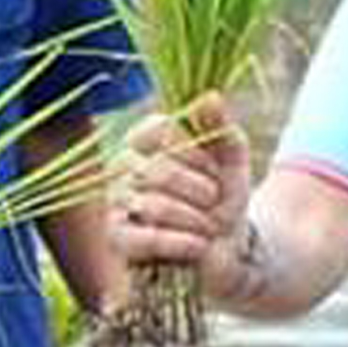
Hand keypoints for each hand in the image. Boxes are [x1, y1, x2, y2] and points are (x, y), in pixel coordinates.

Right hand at [111, 95, 256, 297]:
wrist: (226, 249)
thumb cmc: (222, 198)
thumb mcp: (232, 161)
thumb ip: (222, 127)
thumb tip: (210, 97)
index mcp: (145, 137)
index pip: (164, 131)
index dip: (198, 156)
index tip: (215, 173)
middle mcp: (122, 164)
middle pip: (160, 170)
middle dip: (201, 192)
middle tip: (214, 204)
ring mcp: (115, 201)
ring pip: (155, 206)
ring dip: (196, 221)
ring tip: (208, 228)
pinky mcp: (116, 238)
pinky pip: (145, 239)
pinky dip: (180, 243)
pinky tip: (199, 246)